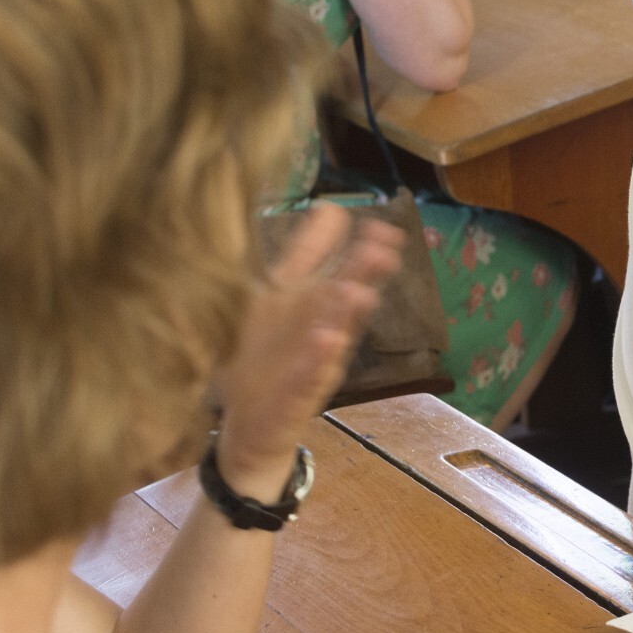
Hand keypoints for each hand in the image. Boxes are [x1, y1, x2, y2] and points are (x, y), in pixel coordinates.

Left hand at [213, 206, 401, 500]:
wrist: (250, 425)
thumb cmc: (267, 355)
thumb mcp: (280, 295)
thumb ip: (307, 253)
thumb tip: (331, 207)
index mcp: (318, 305)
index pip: (348, 270)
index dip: (366, 249)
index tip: (383, 227)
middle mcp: (325, 331)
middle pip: (349, 299)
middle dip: (365, 276)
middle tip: (383, 249)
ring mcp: (314, 364)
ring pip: (337, 336)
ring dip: (347, 316)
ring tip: (356, 292)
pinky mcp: (297, 395)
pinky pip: (310, 376)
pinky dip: (319, 358)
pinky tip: (327, 339)